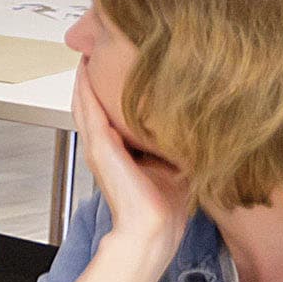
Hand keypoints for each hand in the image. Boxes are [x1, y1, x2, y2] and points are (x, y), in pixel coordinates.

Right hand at [71, 55, 190, 253]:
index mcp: (120, 151)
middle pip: (92, 105)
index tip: (114, 70)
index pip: (108, 114)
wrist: (154, 227)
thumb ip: (175, 143)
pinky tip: (85, 75)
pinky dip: (84, 92)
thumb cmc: (165, 205)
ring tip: (85, 57)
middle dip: (91, 80)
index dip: (107, 92)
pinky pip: (88, 112)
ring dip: (83, 81)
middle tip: (92, 53)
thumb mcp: (174, 163)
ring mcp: (99, 147)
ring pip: (85, 105)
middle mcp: (105, 147)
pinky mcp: (100, 148)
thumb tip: (199, 125)